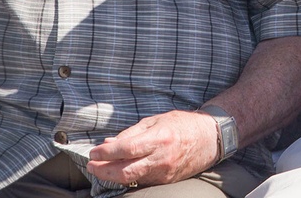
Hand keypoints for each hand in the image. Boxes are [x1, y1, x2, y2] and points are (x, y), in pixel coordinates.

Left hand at [86, 109, 218, 186]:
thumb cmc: (183, 124)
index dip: (106, 152)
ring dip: (112, 175)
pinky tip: (119, 171)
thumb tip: (110, 142)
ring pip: (131, 179)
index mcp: (159, 138)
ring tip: (100, 169)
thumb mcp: (156, 120)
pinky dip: (128, 177)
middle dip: (103, 171)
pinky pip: (142, 180)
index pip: (126, 148)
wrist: (210, 138)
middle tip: (91, 166)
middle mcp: (161, 157)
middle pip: (125, 171)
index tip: (93, 152)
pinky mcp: (166, 180)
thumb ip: (132, 132)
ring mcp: (164, 172)